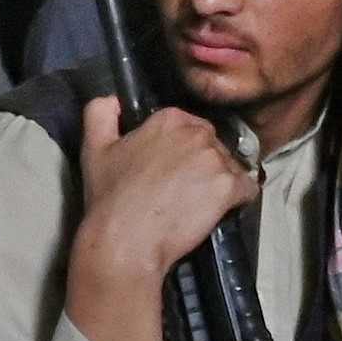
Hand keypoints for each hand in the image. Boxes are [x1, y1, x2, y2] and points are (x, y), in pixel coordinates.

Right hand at [73, 95, 255, 278]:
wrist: (126, 240)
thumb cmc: (109, 197)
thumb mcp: (94, 148)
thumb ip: (100, 113)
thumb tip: (113, 100)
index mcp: (170, 118)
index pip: (191, 127)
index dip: (184, 151)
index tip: (171, 171)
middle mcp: (197, 133)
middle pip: (214, 145)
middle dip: (204, 164)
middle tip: (185, 189)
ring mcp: (216, 159)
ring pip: (231, 167)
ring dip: (220, 183)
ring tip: (199, 204)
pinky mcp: (229, 187)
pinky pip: (247, 189)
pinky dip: (239, 200)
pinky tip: (220, 211)